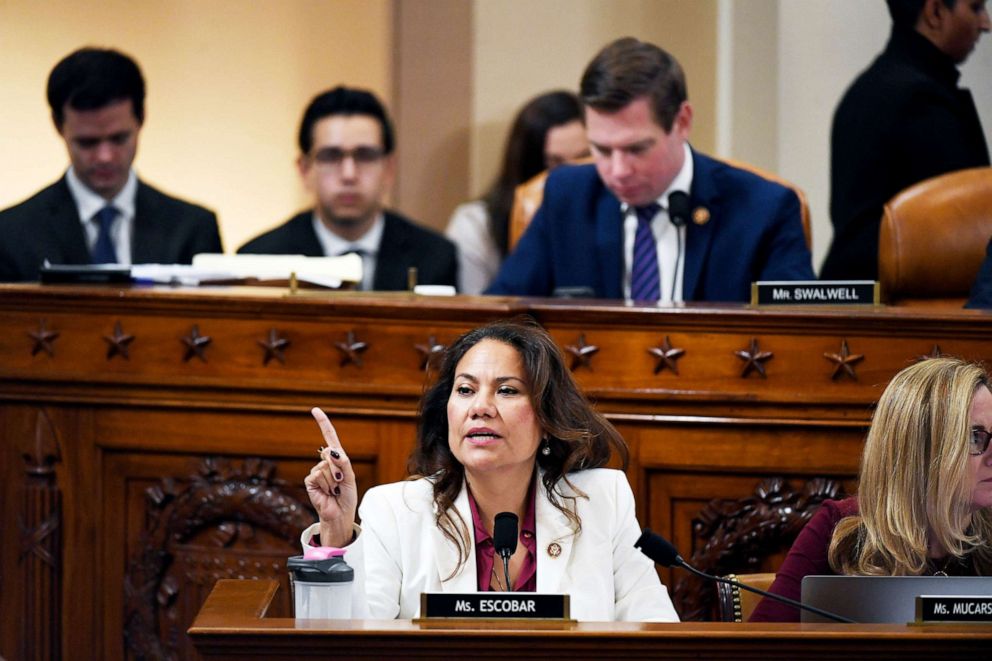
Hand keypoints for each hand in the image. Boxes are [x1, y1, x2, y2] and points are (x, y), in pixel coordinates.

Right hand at [304, 407, 358, 546]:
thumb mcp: (350, 478)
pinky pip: (318, 476)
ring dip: (334, 481)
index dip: (323, 423)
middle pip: (331, 454)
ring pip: (325, 467)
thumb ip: (343, 462)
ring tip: (335, 490)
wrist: (340, 514)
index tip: (315, 410)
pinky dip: (326, 485)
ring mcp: (316, 471)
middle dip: (340, 470)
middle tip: (341, 484)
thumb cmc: (347, 496)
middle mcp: (325, 462)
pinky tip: (327, 493)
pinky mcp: (310, 481)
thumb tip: (330, 450)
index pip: (329, 437)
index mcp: (337, 458)